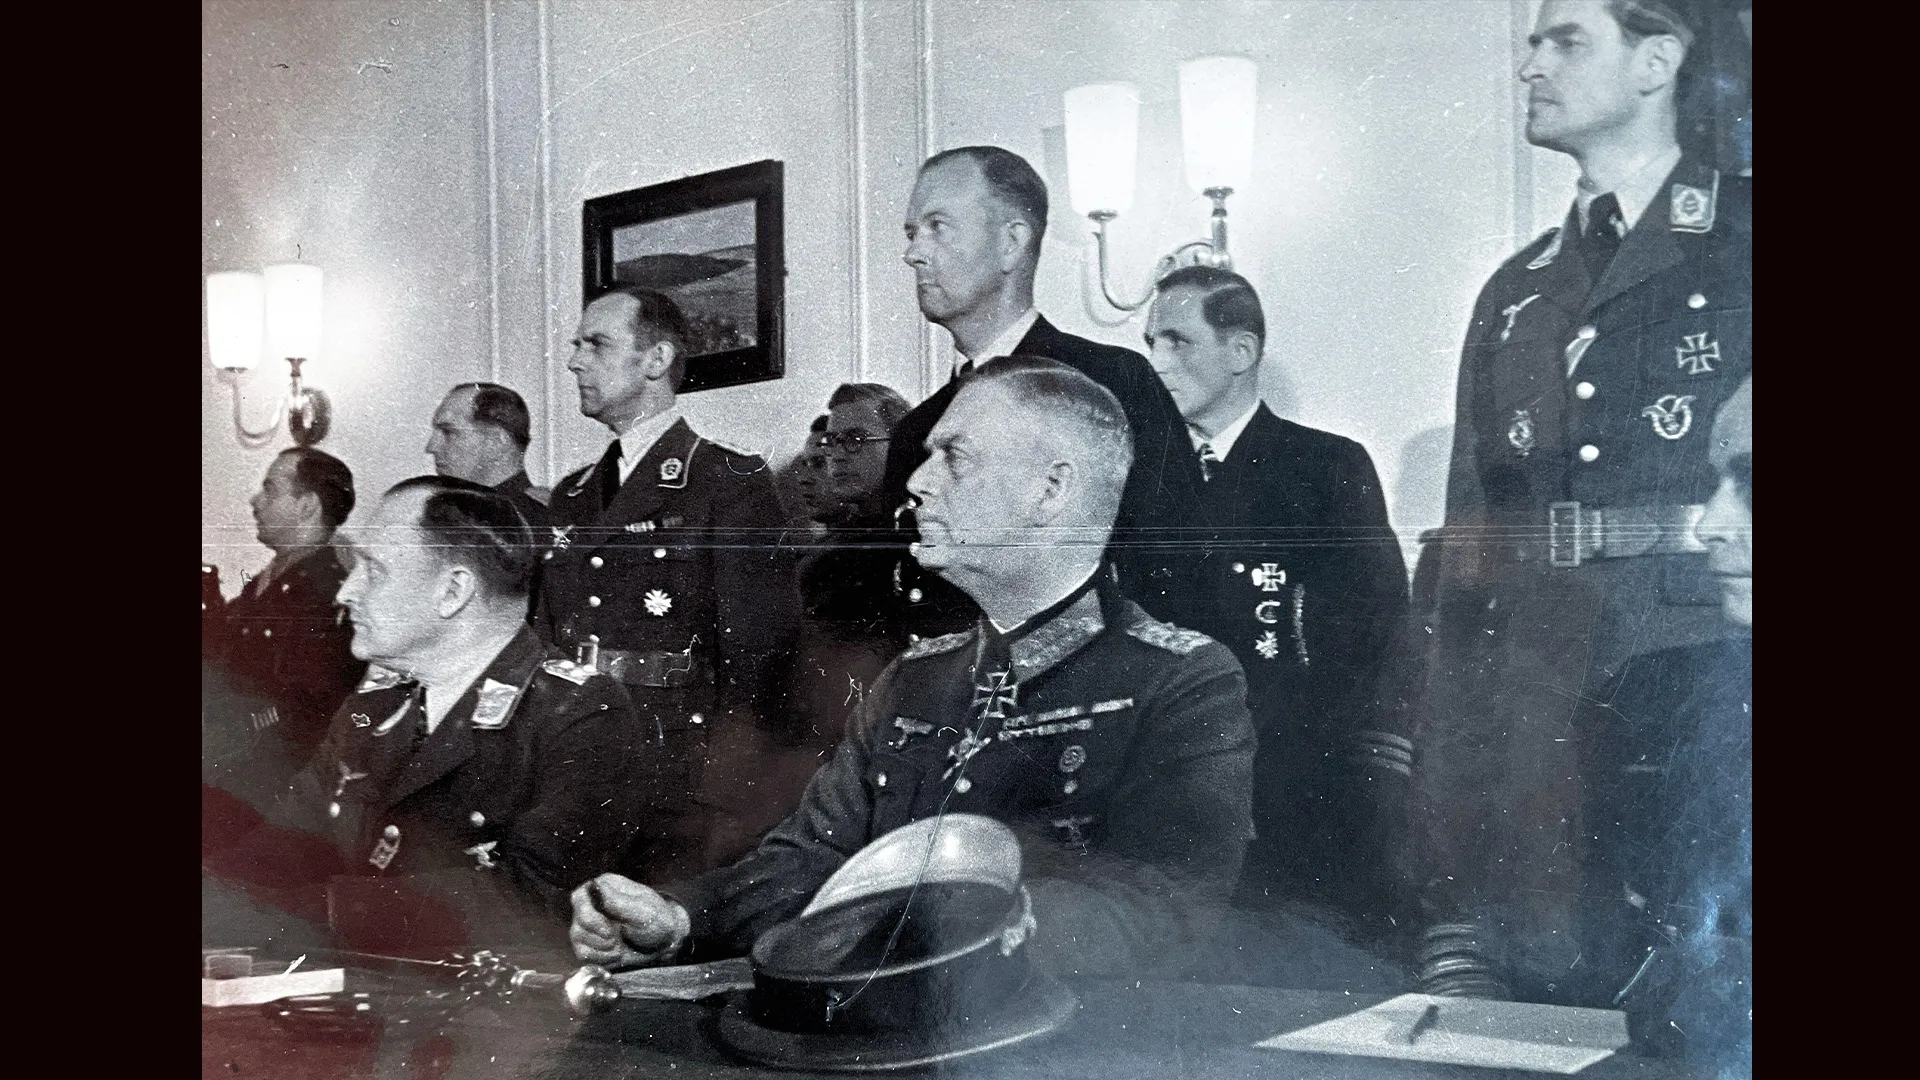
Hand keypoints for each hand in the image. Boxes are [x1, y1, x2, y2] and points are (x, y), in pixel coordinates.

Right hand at [569, 873, 690, 969]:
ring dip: (602, 948)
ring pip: (578, 940)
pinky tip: (617, 954)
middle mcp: (593, 905)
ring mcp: (589, 926)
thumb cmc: (657, 921)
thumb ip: (619, 902)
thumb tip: (596, 888)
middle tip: (617, 940)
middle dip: (599, 937)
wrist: (665, 943)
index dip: (588, 915)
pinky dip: (602, 958)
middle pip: (578, 922)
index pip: (579, 897)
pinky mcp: (590, 945)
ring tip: (620, 946)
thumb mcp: (643, 911)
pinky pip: (584, 955)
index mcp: (605, 888)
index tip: (607, 930)